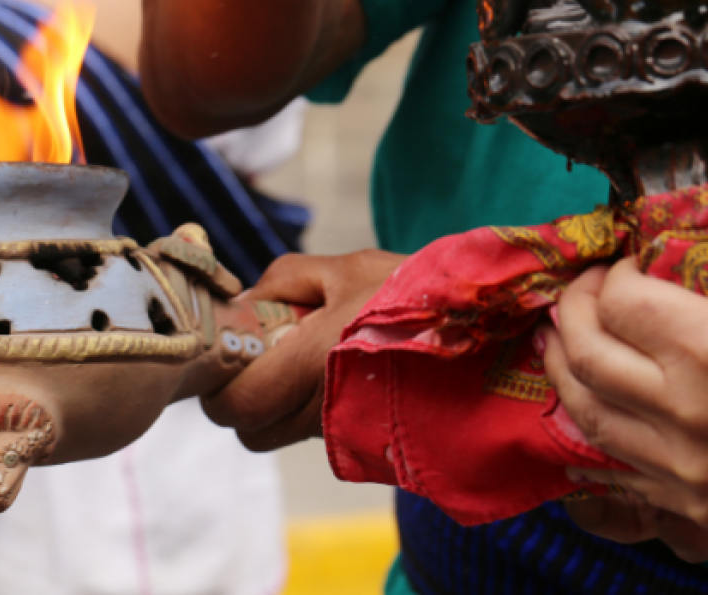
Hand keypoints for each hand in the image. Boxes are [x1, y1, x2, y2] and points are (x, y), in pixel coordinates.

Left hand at [201, 249, 404, 450]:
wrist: (487, 330)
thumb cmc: (413, 290)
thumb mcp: (347, 267)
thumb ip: (284, 279)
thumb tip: (244, 300)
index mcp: (312, 364)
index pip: (235, 407)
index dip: (220, 388)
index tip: (229, 356)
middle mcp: (325, 408)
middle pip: (250, 431)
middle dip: (243, 399)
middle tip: (260, 358)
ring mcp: (348, 429)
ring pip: (280, 435)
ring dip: (277, 405)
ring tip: (300, 361)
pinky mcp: (369, 439)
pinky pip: (316, 433)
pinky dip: (310, 410)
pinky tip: (332, 374)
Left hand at [542, 228, 707, 549]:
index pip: (619, 302)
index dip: (613, 276)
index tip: (626, 267)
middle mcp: (687, 411)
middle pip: (584, 354)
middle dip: (573, 311)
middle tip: (584, 292)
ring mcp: (686, 466)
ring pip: (586, 412)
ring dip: (564, 368)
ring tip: (563, 338)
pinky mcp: (694, 504)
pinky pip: (616, 464)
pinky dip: (595, 425)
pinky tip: (591, 399)